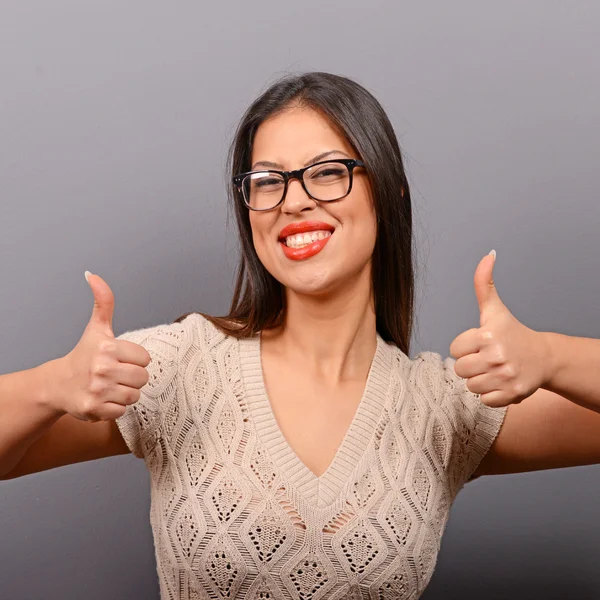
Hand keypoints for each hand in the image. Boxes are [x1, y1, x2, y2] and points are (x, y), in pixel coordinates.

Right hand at [54, 272, 151, 421]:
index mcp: (108, 346)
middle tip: (116, 374)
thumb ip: (103, 301)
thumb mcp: (96, 327)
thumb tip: (93, 275)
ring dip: (125, 393)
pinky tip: (103, 399)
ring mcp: (98, 389)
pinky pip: (122, 410)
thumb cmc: (84, 355)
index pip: (145, 358)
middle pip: (143, 378)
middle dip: (132, 378)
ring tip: (110, 386)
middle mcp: (102, 368)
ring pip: (135, 395)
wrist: (58, 384)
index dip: (135, 360)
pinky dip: (115, 407)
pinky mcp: (94, 408)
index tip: (119, 359)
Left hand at [449, 251, 551, 407]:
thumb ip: (483, 283)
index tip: (480, 343)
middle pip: (460, 369)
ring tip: (494, 370)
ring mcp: (505, 376)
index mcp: (487, 334)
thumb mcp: (494, 309)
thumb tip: (488, 254)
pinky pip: (484, 400)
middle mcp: (496, 355)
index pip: (454, 349)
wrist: (543, 357)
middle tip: (487, 358)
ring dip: (480, 380)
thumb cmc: (512, 333)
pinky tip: (501, 382)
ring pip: (470, 386)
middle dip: (471, 365)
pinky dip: (491, 394)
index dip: (465, 347)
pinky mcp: (512, 394)